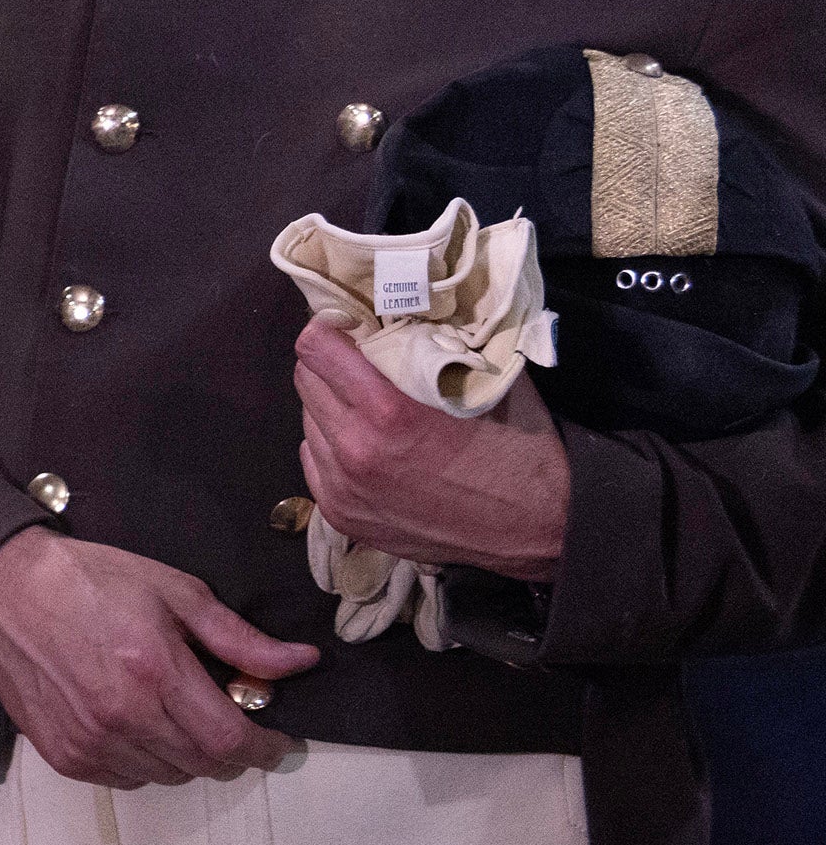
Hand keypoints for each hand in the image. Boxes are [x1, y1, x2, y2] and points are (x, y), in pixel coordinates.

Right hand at [0, 527, 320, 788]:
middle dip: (228, 751)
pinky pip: (126, 778)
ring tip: (172, 716)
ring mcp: (90, 742)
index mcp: (155, 672)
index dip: (265, 748)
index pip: (231, 740)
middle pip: (203, 766)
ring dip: (185, 756)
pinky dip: (144, 761)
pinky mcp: (64, 756)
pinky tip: (134, 724)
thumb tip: (300, 663)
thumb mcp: (172, 591)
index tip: (276, 740)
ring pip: (167, 776)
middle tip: (225, 720)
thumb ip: (237, 637)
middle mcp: (123, 716)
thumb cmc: (88, 581)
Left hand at [294, 323, 570, 578]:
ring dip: (331, 408)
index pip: (315, 349)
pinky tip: (366, 447)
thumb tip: (394, 315)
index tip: (345, 326)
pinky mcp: (342, 516)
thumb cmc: (519, 449)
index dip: (327, 329)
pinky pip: (314, 462)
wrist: (541, 529)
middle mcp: (354, 451)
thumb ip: (431, 347)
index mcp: (388, 413)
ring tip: (367, 409)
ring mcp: (343, 489)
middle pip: (305, 381)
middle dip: (328, 365)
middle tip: (358, 364)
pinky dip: (331, 447)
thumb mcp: (483, 381)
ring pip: (308, 422)